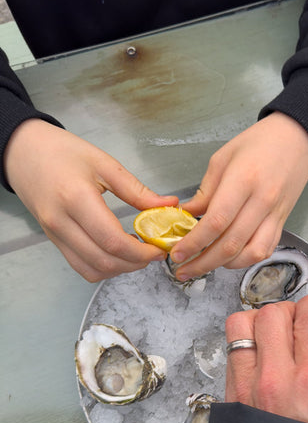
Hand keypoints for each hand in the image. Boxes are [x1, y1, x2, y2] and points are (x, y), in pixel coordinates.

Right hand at [5, 119, 178, 280]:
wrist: (24, 153)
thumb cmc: (62, 152)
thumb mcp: (104, 163)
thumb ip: (137, 190)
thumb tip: (168, 205)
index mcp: (76, 199)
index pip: (113, 241)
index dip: (141, 252)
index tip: (159, 247)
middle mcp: (62, 222)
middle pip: (104, 261)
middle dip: (135, 263)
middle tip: (153, 252)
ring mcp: (55, 235)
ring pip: (92, 270)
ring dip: (121, 269)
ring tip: (138, 253)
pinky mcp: (54, 241)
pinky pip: (81, 266)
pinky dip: (104, 268)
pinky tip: (118, 253)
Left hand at [169, 112, 307, 278]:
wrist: (297, 139)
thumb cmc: (259, 143)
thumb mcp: (222, 158)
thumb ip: (205, 191)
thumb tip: (186, 215)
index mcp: (243, 180)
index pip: (216, 222)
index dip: (194, 242)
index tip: (178, 252)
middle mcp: (261, 201)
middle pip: (230, 244)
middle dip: (203, 263)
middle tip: (183, 270)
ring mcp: (275, 215)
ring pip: (249, 254)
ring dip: (224, 265)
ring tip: (204, 265)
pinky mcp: (282, 222)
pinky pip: (264, 250)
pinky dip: (245, 260)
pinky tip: (229, 258)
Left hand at [225, 293, 307, 422]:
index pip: (307, 318)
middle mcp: (277, 378)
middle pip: (272, 314)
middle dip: (287, 310)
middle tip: (298, 320)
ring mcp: (248, 387)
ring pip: (240, 326)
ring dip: (257, 321)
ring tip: (273, 332)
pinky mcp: (231, 397)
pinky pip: (231, 353)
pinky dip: (244, 345)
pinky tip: (261, 357)